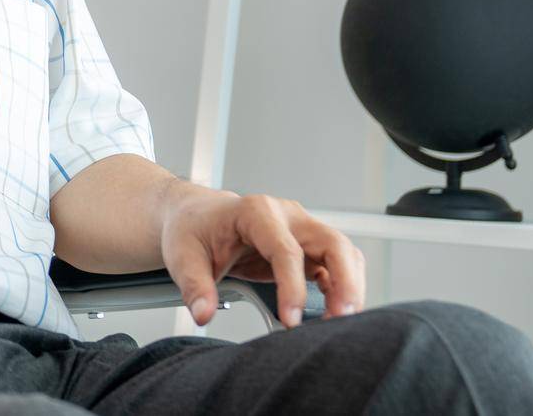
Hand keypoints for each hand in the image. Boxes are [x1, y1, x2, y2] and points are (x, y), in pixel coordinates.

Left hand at [162, 189, 365, 327]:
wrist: (195, 216)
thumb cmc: (192, 229)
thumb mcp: (182, 255)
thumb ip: (194, 285)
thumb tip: (204, 314)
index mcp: (256, 212)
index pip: (286, 250)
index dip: (292, 287)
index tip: (290, 320)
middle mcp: (286, 216)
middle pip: (333, 244)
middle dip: (345, 282)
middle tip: (340, 319)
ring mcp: (301, 229)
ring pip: (343, 253)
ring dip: (350, 287)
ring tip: (339, 322)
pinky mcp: (306, 247)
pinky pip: (337, 265)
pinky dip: (343, 288)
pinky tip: (333, 311)